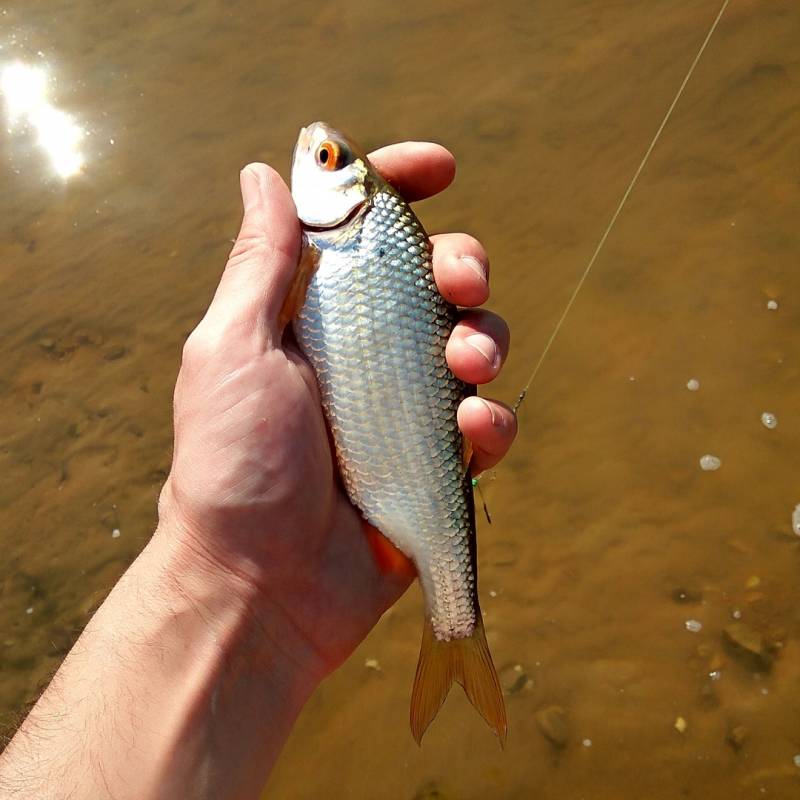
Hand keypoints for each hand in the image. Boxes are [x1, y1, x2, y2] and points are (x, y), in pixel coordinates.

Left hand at [157, 144, 515, 683]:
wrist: (262, 585)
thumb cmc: (232, 465)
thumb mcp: (233, 350)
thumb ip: (261, 262)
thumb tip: (265, 174)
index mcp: (313, 316)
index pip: (362, 232)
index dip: (400, 188)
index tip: (442, 167)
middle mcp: (363, 353)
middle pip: (435, 280)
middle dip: (463, 264)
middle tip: (462, 282)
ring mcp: (405, 408)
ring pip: (475, 344)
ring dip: (486, 340)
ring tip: (467, 367)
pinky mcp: (437, 462)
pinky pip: (488, 423)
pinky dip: (493, 421)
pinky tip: (473, 433)